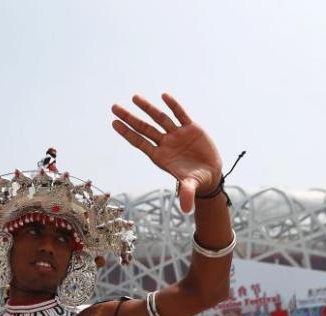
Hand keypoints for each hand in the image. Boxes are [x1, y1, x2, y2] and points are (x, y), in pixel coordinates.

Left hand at [112, 93, 222, 213]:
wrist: (211, 174)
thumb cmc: (197, 182)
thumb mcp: (191, 186)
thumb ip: (186, 194)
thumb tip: (185, 210)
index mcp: (160, 156)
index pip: (139, 142)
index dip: (127, 132)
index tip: (114, 122)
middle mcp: (166, 143)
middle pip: (144, 128)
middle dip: (130, 117)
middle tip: (114, 107)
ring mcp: (177, 135)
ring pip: (159, 118)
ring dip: (148, 108)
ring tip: (134, 97)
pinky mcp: (191, 129)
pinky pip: (180, 114)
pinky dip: (173, 105)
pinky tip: (164, 96)